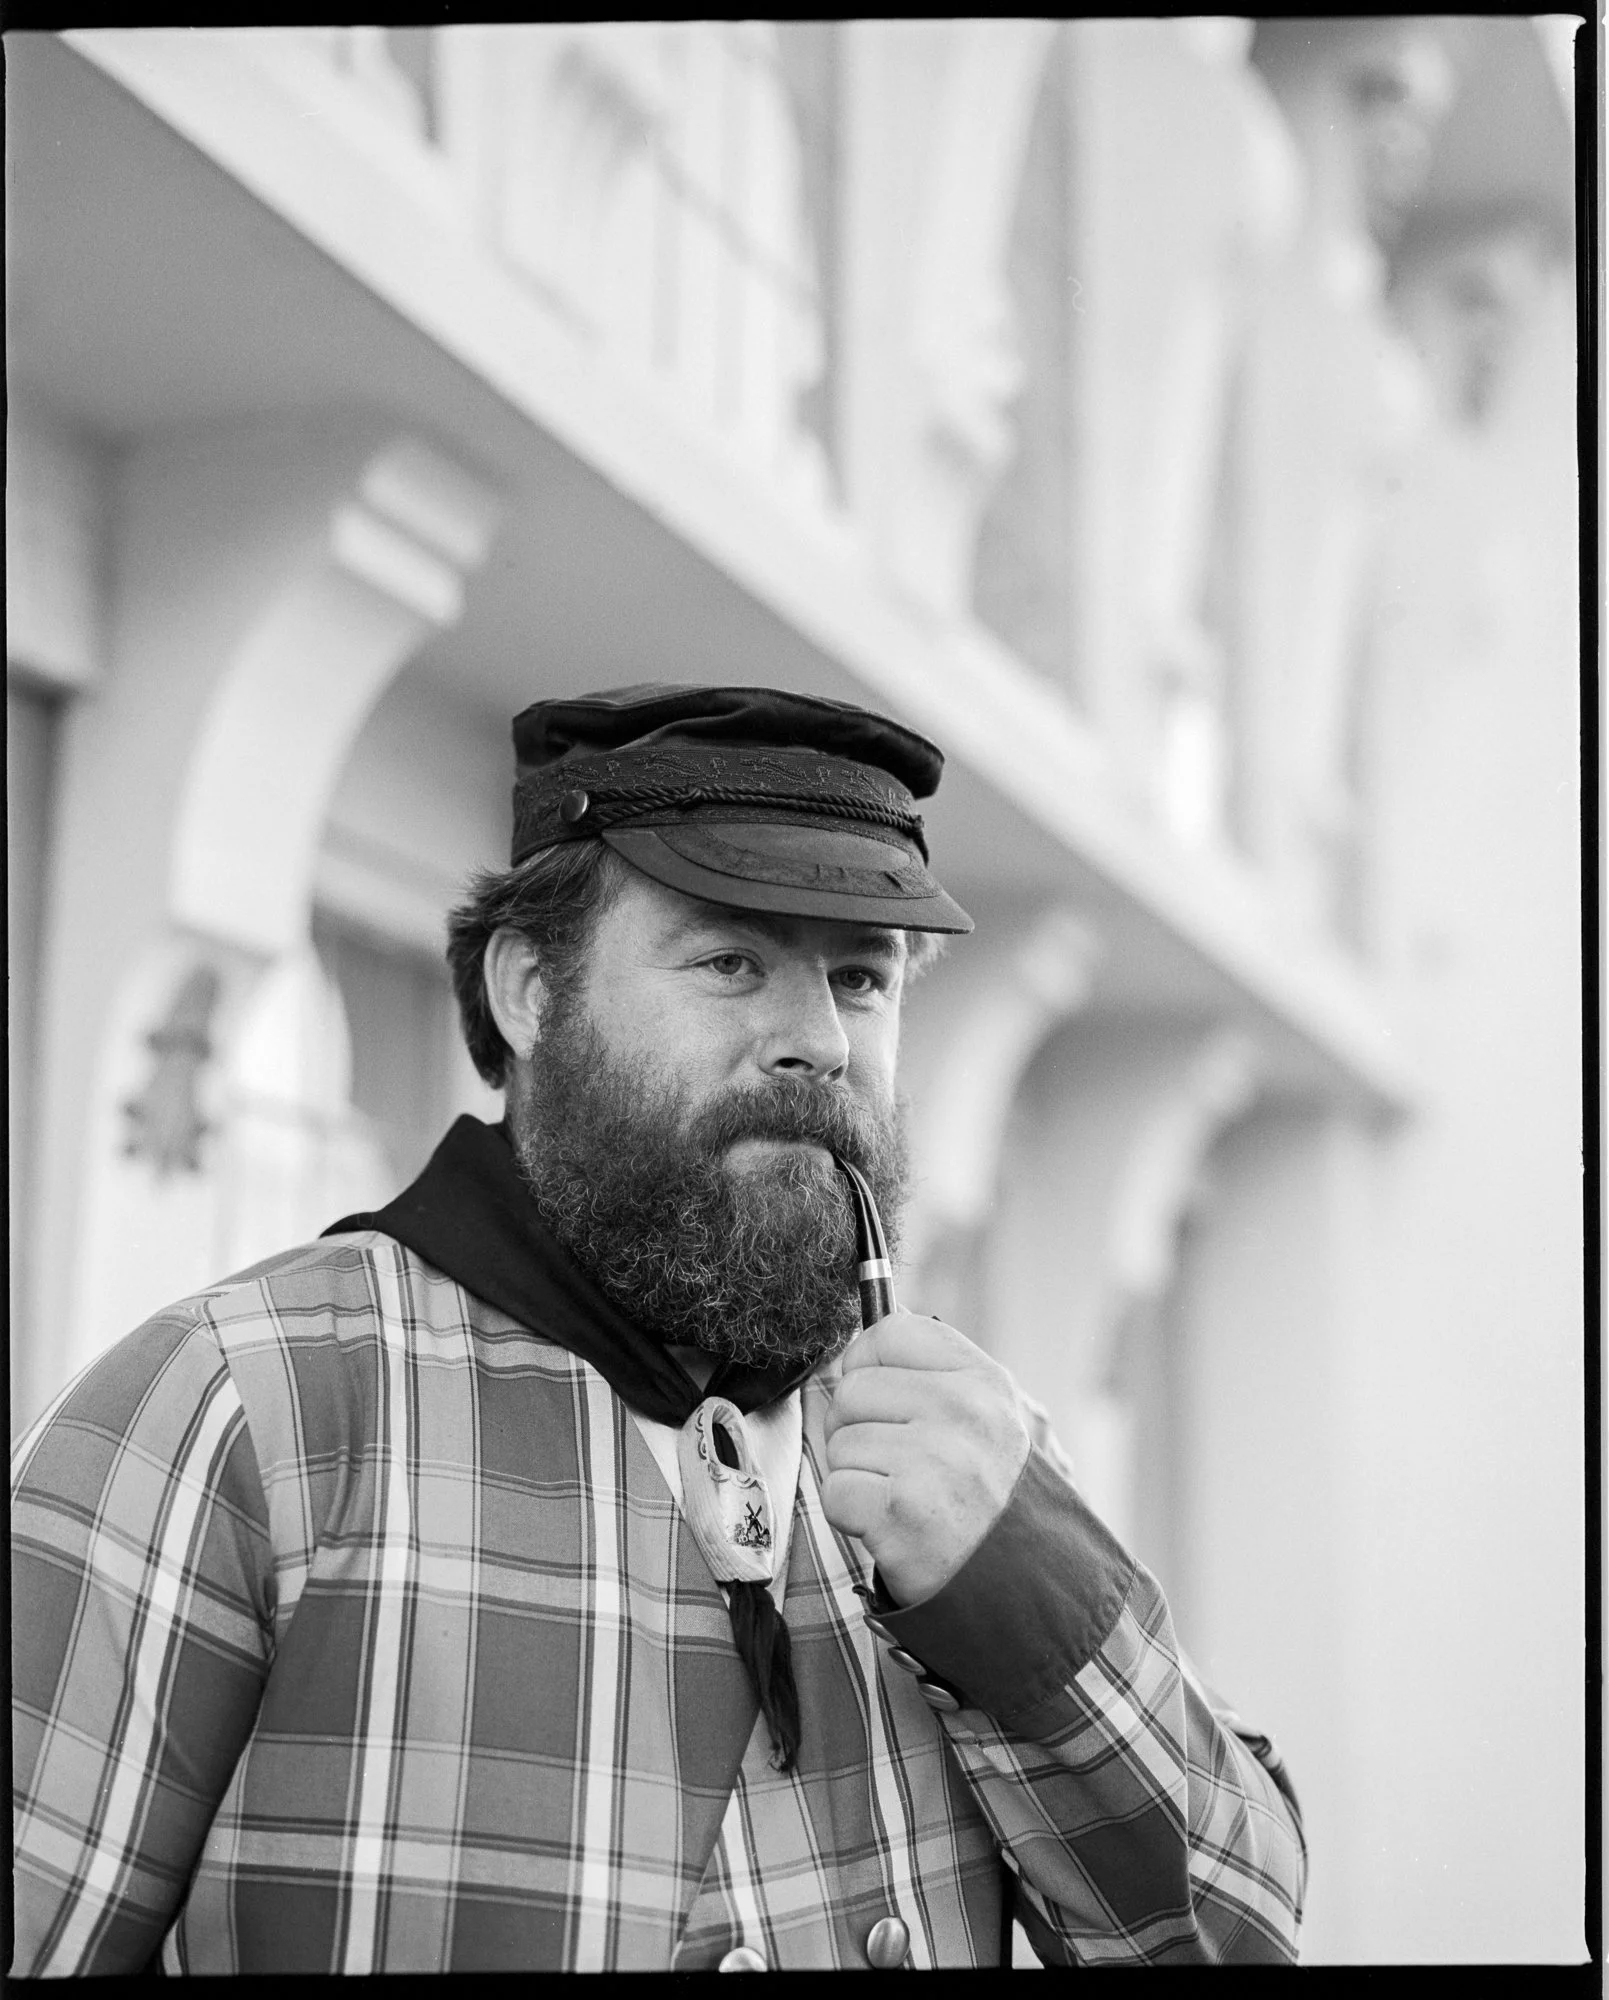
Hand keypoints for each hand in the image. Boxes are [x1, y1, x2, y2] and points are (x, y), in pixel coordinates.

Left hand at [819, 1310, 1031, 1606]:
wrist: (1027, 1590)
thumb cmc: (996, 1501)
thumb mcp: (992, 1420)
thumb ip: (938, 1372)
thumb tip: (874, 1325)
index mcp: (984, 1381)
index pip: (890, 1332)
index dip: (868, 1364)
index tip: (880, 1398)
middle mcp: (963, 1412)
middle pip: (852, 1388)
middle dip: (857, 1429)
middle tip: (894, 1465)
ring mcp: (933, 1461)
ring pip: (840, 1442)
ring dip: (857, 1477)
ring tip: (902, 1499)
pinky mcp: (902, 1512)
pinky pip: (836, 1491)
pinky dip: (852, 1516)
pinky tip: (890, 1526)